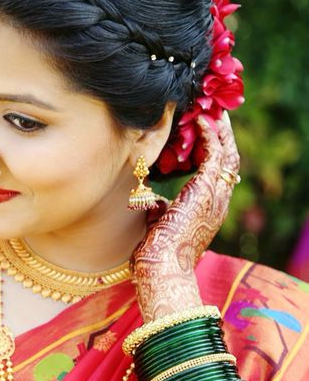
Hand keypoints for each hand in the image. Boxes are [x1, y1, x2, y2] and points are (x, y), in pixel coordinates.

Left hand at [131, 112, 240, 320]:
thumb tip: (152, 201)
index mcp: (208, 212)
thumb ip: (159, 211)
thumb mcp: (158, 227)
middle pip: (229, 162)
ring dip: (220, 131)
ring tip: (213, 112)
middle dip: (223, 137)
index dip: (214, 153)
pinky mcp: (206, 191)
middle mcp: (217, 203)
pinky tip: (201, 121)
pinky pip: (215, 155)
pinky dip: (210, 136)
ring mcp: (215, 197)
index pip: (218, 176)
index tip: (206, 135)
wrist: (161, 269)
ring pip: (227, 155)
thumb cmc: (155, 255)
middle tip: (216, 116)